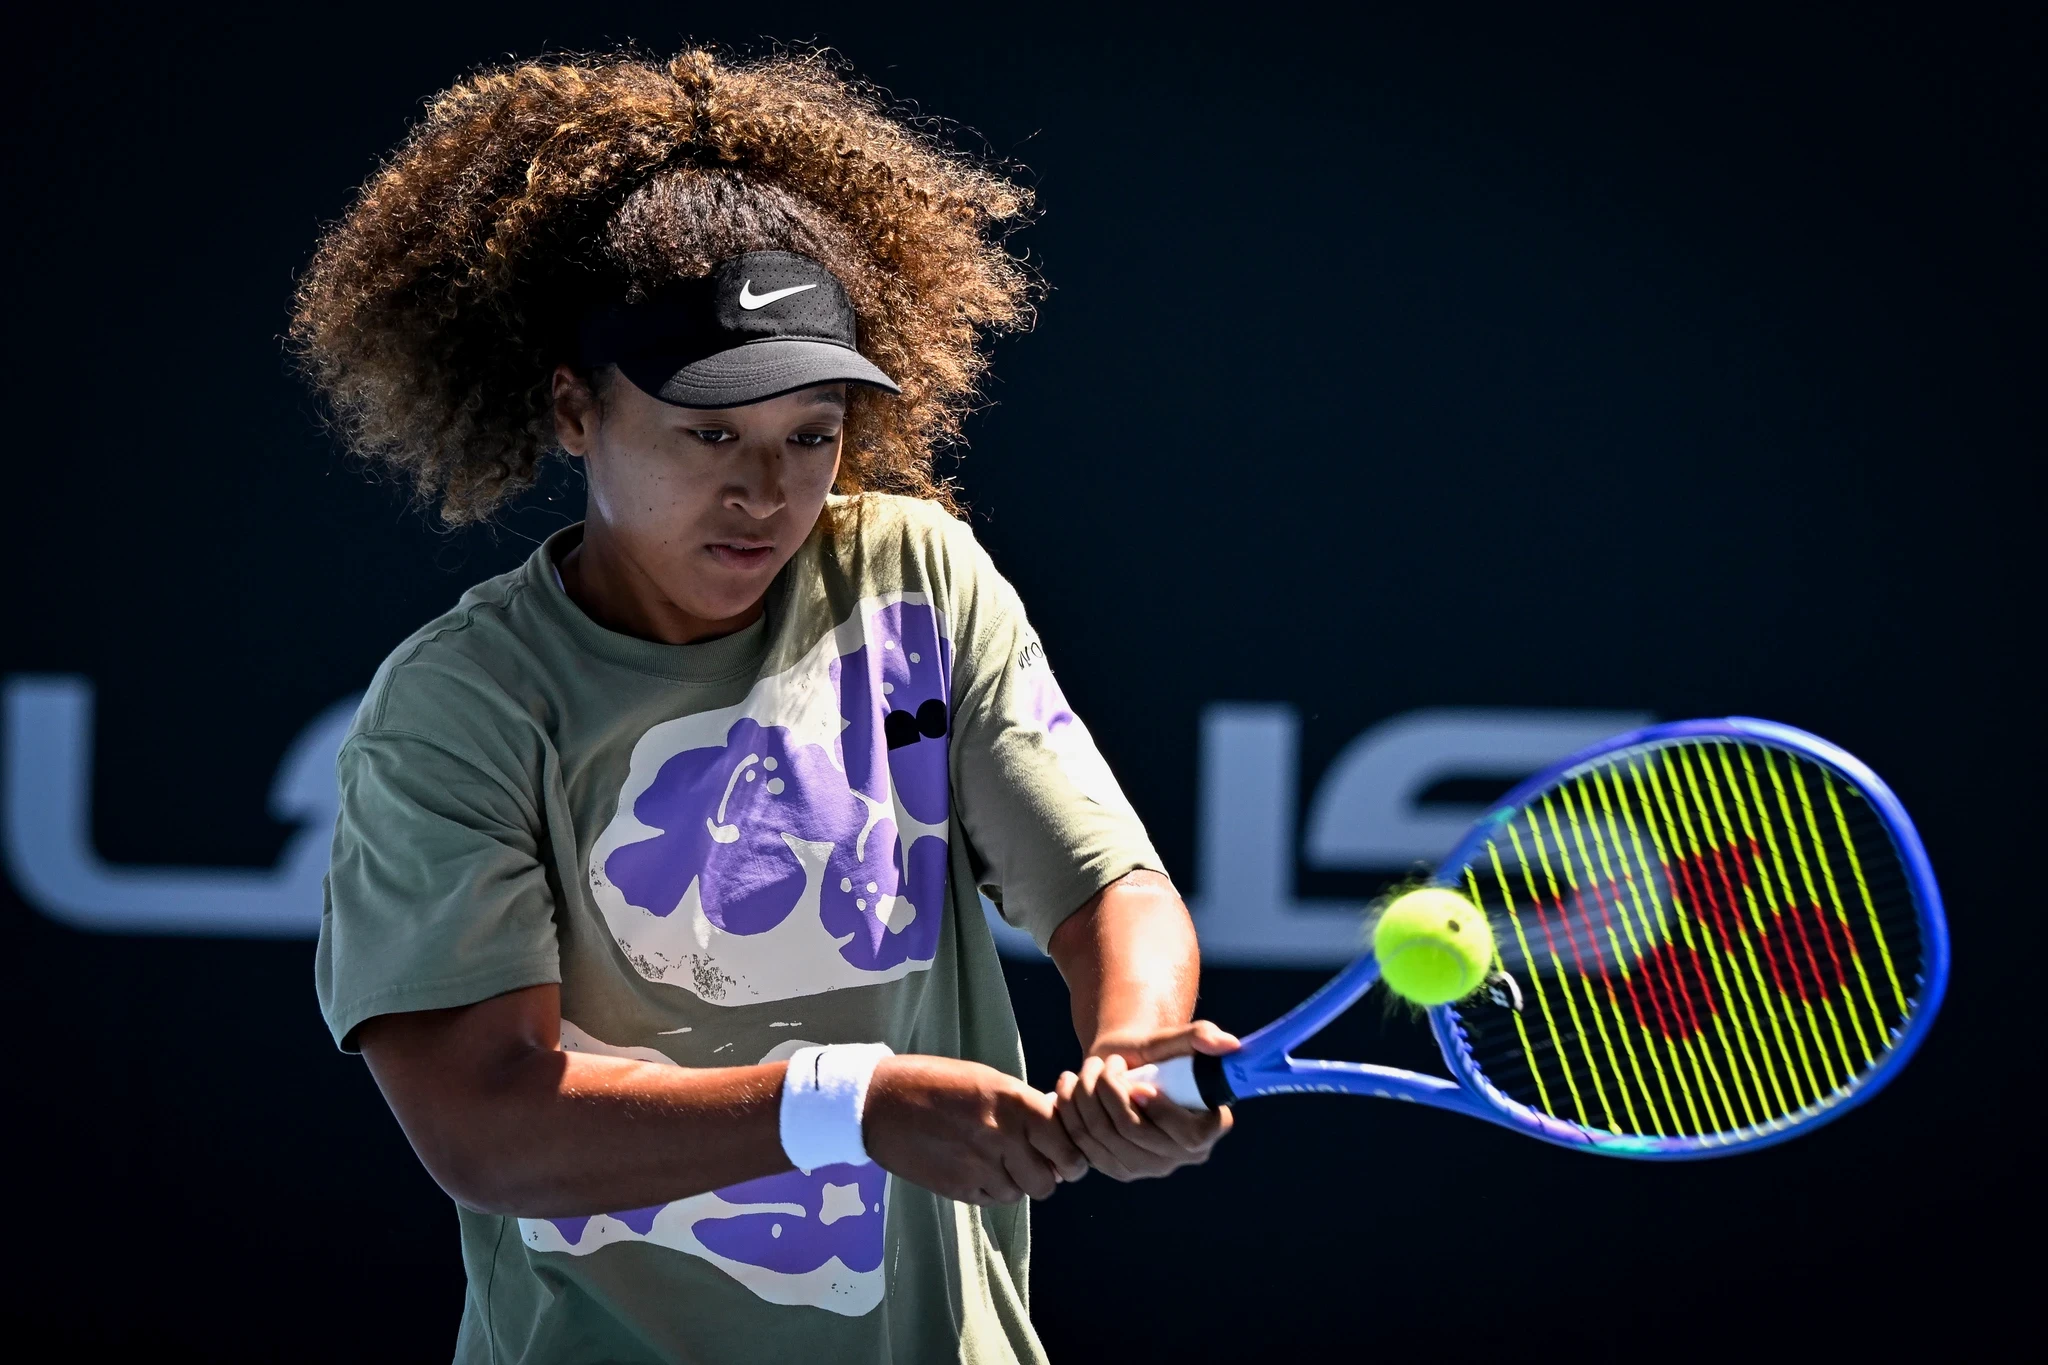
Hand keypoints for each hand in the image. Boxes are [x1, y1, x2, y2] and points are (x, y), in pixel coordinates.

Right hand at [862, 1054, 1087, 1205]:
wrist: (879, 1103)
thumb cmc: (934, 1083)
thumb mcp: (986, 1080)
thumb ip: (1022, 1106)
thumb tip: (1054, 1130)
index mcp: (1012, 1101)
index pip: (1063, 1139)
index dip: (1070, 1151)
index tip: (1069, 1155)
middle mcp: (1001, 1135)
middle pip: (1048, 1178)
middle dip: (1050, 1175)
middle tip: (1042, 1167)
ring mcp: (979, 1165)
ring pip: (1021, 1192)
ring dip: (1019, 1183)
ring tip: (1004, 1165)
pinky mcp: (958, 1188)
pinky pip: (993, 1199)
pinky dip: (994, 1190)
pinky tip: (980, 1171)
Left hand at [1053, 1021, 1238, 1181]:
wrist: (1121, 1065)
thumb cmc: (1155, 1052)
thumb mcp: (1174, 1039)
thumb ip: (1201, 1037)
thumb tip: (1229, 1045)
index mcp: (1207, 1129)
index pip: (1190, 1137)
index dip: (1161, 1111)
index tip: (1139, 1084)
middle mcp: (1180, 1157)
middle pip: (1135, 1133)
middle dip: (1111, 1090)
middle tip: (1107, 1062)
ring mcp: (1146, 1168)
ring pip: (1104, 1136)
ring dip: (1087, 1094)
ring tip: (1090, 1069)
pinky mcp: (1114, 1169)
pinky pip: (1082, 1145)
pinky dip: (1071, 1110)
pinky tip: (1072, 1086)